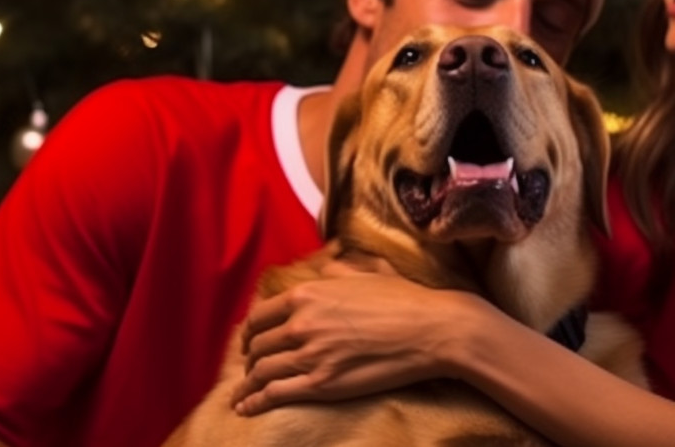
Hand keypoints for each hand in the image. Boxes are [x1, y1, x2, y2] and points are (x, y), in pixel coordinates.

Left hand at [231, 260, 483, 415]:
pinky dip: (253, 402)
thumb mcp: (367, 273)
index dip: (249, 331)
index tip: (250, 341)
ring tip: (242, 393)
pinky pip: (273, 394)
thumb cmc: (405, 300)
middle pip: (257, 344)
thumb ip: (339, 269)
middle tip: (251, 367)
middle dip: (250, 358)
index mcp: (308, 293)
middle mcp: (302, 322)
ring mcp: (310, 354)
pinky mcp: (321, 384)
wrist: (432, 329)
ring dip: (248, 384)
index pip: (260, 315)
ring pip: (261, 371)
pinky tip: (245, 408)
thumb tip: (326, 265)